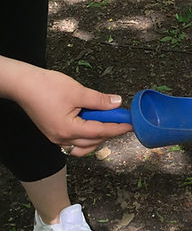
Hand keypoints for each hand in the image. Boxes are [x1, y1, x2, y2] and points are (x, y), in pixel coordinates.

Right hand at [3, 58, 132, 155]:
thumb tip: (117, 103)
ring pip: (84, 146)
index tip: (130, 125)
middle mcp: (62, 138)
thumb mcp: (78, 91)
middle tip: (121, 120)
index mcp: (69, 130)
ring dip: (98, 137)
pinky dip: (86, 138)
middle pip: (94, 141)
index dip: (118, 128)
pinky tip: (91, 125)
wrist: (22, 84)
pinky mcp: (54, 133)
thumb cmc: (46, 86)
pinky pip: (74, 142)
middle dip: (109, 131)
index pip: (100, 132)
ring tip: (106, 122)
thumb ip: (100, 100)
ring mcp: (56, 138)